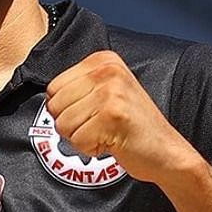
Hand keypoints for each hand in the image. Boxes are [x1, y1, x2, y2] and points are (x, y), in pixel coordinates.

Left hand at [45, 51, 198, 184]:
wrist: (165, 151)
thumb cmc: (129, 126)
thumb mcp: (104, 93)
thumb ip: (76, 88)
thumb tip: (46, 96)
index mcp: (103, 60)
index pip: (53, 88)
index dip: (66, 109)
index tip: (92, 112)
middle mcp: (107, 71)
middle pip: (54, 106)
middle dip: (71, 125)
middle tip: (99, 125)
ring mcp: (111, 92)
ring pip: (63, 125)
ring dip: (81, 138)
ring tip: (106, 132)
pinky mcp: (113, 116)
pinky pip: (77, 140)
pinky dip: (90, 149)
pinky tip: (112, 142)